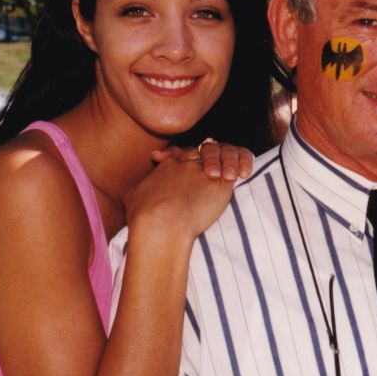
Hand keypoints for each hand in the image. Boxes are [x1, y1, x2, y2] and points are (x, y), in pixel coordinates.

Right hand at [129, 145, 247, 238]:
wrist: (162, 224)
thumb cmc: (144, 216)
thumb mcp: (133, 197)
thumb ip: (139, 190)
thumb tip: (136, 192)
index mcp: (169, 165)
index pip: (182, 153)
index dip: (186, 158)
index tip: (188, 167)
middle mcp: (188, 164)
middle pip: (205, 151)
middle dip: (211, 157)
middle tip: (213, 170)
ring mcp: (205, 171)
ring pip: (223, 156)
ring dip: (228, 163)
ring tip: (228, 174)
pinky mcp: (221, 184)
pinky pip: (235, 171)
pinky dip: (240, 170)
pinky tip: (242, 175)